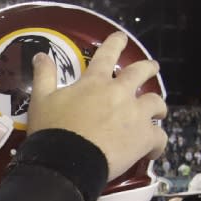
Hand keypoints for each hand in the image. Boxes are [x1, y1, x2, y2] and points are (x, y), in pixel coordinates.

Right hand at [25, 31, 167, 181]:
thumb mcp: (41, 99)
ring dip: (157, 107)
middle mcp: (120, 93)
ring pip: (156, 103)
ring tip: (159, 111)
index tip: (121, 38)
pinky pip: (159, 138)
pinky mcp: (144, 138)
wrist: (67, 162)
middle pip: (142, 73)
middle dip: (149, 68)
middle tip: (153, 67)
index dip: (115, 43)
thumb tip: (40, 55)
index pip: (107, 54)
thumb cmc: (53, 129)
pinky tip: (154, 149)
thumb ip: (44, 76)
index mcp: (95, 82)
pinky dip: (157, 143)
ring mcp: (135, 115)